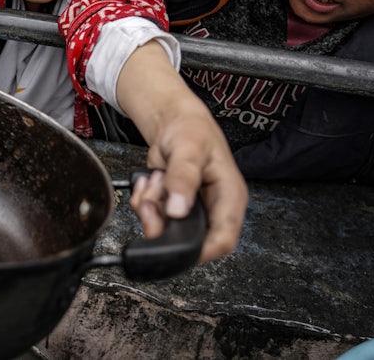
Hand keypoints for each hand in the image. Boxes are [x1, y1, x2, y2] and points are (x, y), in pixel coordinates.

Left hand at [128, 95, 247, 262]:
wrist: (174, 121)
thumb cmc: (192, 129)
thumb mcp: (189, 149)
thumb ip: (183, 178)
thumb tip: (177, 210)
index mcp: (229, 197)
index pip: (223, 240)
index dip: (202, 251)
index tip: (174, 247)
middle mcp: (213, 208)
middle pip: (190, 238)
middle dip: (164, 223)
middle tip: (149, 203)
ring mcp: (192, 208)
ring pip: (167, 228)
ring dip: (151, 208)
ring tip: (154, 180)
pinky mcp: (173, 206)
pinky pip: (154, 216)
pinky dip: (144, 202)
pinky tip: (150, 181)